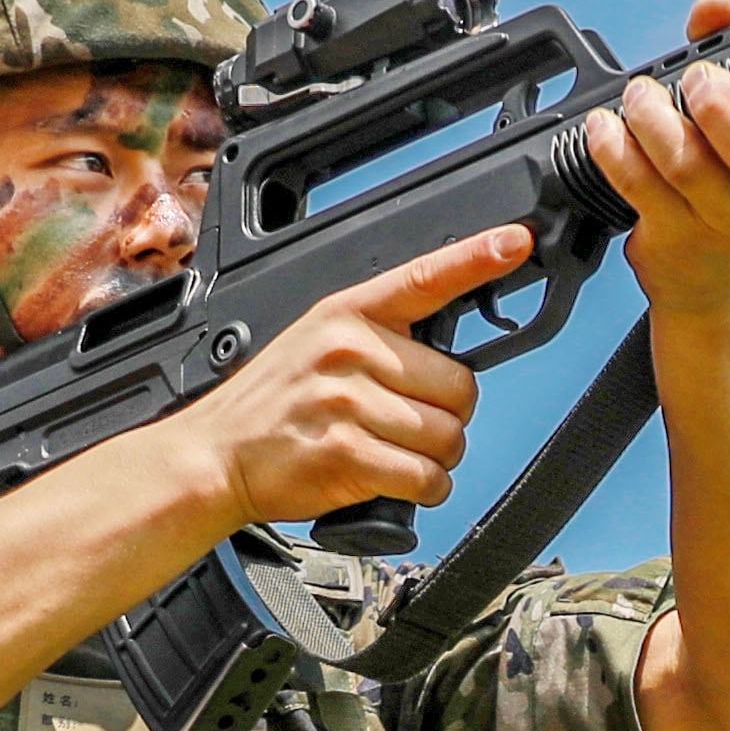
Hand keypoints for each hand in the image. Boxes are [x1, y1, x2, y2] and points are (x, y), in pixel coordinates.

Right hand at [177, 226, 522, 532]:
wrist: (213, 455)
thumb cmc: (274, 406)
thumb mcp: (316, 343)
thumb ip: (380, 340)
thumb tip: (447, 358)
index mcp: (348, 314)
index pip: (426, 278)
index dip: (477, 258)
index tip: (516, 241)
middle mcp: (350, 349)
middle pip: (461, 387)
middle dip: (448, 417)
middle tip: (407, 427)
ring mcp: (348, 401)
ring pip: (448, 437)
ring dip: (436, 458)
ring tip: (393, 454)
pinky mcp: (347, 453)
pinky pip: (426, 477)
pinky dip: (423, 489)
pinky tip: (392, 481)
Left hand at [590, 0, 729, 325]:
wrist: (710, 281)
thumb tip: (715, 7)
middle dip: (719, 109)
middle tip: (696, 78)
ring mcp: (729, 229)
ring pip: (691, 169)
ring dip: (655, 120)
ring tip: (640, 95)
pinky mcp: (676, 240)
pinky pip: (641, 187)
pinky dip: (616, 149)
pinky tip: (605, 126)